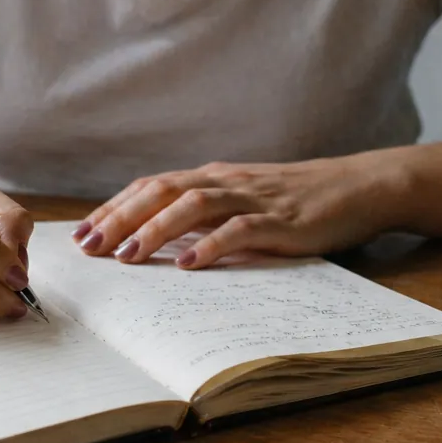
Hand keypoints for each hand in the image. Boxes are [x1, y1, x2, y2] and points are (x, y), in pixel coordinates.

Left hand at [71, 154, 402, 269]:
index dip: (114, 207)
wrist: (360, 186)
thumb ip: (206, 215)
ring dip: (155, 229)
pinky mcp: (281, 220)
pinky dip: (211, 246)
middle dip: (121, 217)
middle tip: (89, 246)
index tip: (81, 232)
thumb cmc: (299, 200)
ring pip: (193, 206)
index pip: (152, 186)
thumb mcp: (244, 201)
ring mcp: (253, 199)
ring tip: (126, 255)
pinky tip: (189, 264)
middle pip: (162, 191)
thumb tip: (159, 240)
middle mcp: (226, 182)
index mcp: (213, 177)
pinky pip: (240, 230)